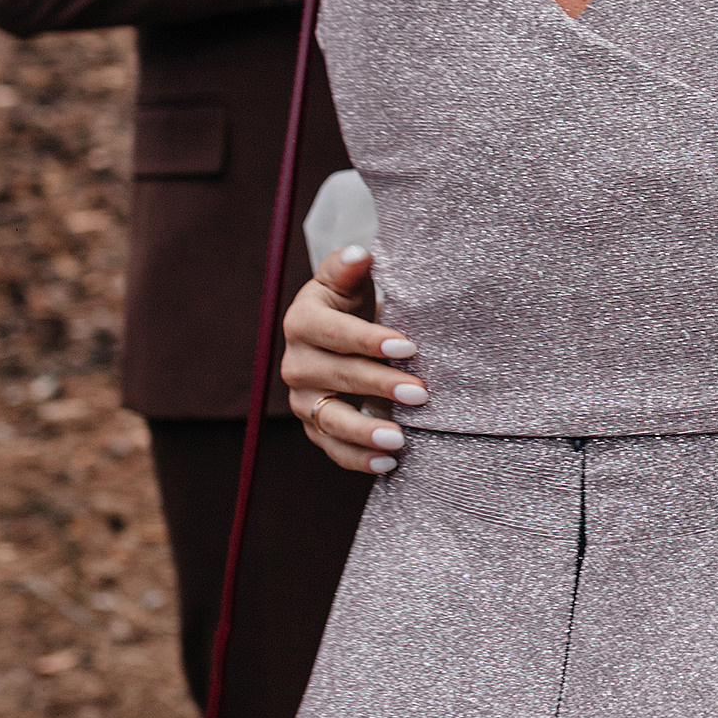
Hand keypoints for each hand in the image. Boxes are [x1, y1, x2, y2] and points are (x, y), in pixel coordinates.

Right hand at [281, 246, 427, 476]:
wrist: (338, 330)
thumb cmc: (349, 300)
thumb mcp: (348, 279)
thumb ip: (350, 267)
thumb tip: (360, 254)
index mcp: (302, 321)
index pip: (335, 334)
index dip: (370, 340)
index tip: (408, 346)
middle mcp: (296, 363)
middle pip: (337, 377)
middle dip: (380, 386)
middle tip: (421, 393)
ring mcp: (303, 398)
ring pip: (330, 420)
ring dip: (365, 432)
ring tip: (401, 440)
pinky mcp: (314, 426)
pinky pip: (333, 448)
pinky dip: (359, 459)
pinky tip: (389, 463)